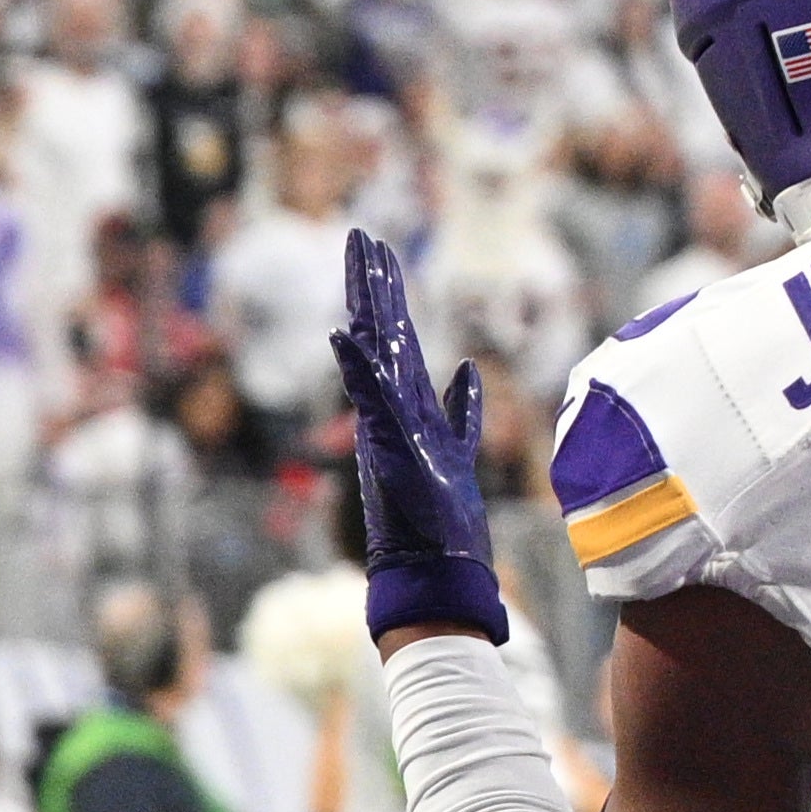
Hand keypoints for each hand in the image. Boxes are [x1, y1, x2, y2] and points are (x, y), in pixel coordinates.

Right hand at [332, 228, 506, 642]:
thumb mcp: (455, 453)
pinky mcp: (389, 448)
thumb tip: (465, 371)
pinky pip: (374, 402)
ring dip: (368, 304)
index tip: (381, 252)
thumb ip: (460, 412)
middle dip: (375, 284)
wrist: (429, 575)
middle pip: (385, 334)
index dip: (390, 296)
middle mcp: (397, 410)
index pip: (400, 339)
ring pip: (378, 353)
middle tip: (363, 236)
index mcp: (412, 406)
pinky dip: (359, 369)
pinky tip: (345, 333)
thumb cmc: (442, 524)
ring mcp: (390, 427)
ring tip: (360, 257)